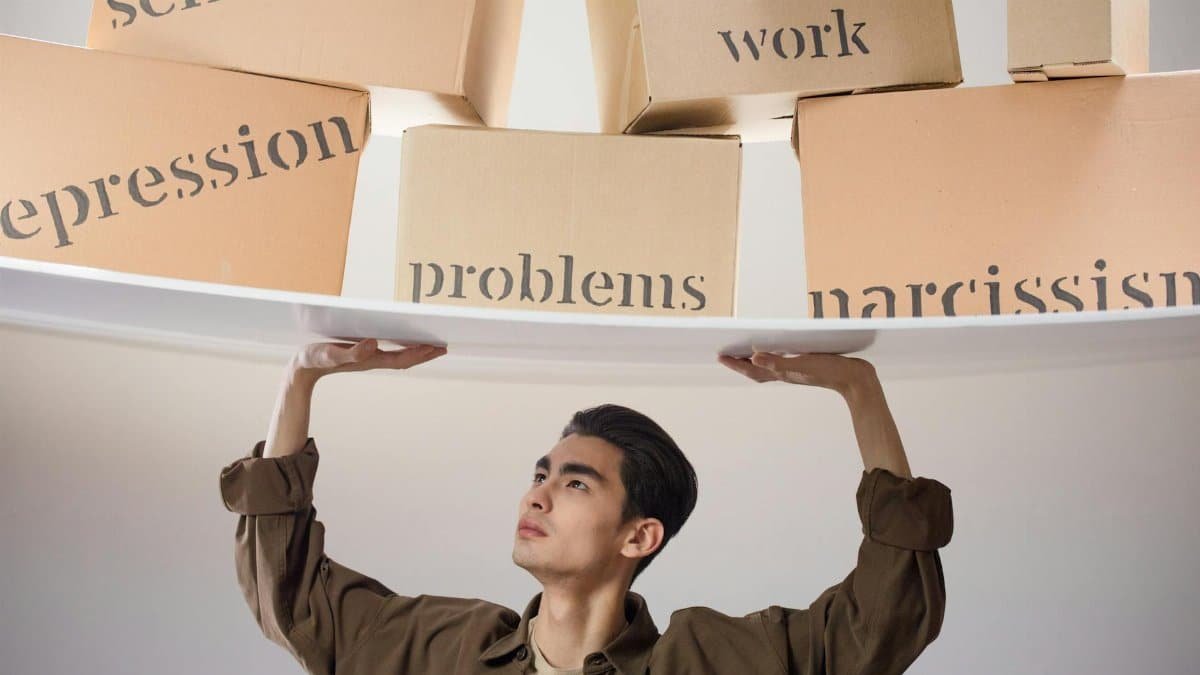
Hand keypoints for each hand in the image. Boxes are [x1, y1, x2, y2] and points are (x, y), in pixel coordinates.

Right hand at [290, 338, 446, 379]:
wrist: (303, 368)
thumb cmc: (316, 359)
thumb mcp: (332, 354)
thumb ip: (352, 352)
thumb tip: (373, 344)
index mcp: (370, 360)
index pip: (401, 358)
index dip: (419, 354)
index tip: (436, 347)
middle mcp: (373, 360)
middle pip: (405, 359)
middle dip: (425, 354)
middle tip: (444, 347)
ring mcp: (369, 358)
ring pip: (399, 356)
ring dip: (416, 352)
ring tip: (432, 345)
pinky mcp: (362, 354)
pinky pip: (389, 352)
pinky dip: (402, 348)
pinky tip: (406, 342)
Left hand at [718, 350, 876, 395]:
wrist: (855, 379)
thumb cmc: (828, 371)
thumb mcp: (800, 364)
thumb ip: (777, 362)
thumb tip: (753, 358)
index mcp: (781, 373)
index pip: (752, 370)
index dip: (735, 364)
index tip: (720, 357)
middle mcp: (786, 373)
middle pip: (757, 370)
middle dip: (741, 363)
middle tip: (728, 354)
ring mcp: (797, 371)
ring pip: (770, 367)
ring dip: (756, 361)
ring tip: (746, 352)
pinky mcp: (807, 367)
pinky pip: (784, 363)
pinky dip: (775, 357)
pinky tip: (779, 350)